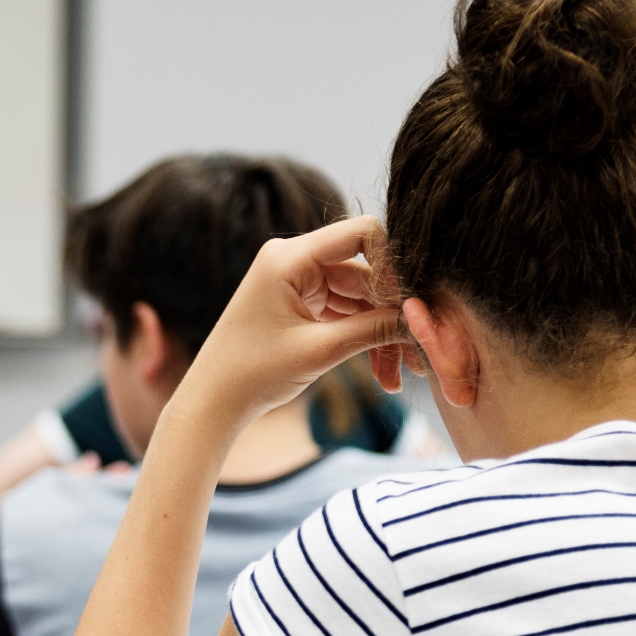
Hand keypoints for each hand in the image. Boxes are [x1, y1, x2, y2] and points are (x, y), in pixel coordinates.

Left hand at [181, 216, 406, 424]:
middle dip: (393, 314)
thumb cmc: (253, 373)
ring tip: (403, 374)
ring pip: (360, 298)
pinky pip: (346, 312)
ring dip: (382, 334)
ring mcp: (298, 281)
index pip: (361, 234)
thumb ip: (374, 328)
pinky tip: (385, 372)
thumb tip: (422, 318)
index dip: (394, 263)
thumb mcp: (320, 350)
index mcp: (289, 257)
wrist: (213, 402)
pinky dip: (364, 338)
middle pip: (366, 272)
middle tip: (420, 352)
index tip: (413, 303)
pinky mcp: (301, 303)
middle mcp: (294, 260)